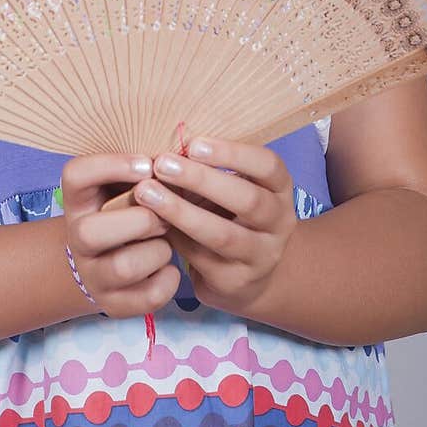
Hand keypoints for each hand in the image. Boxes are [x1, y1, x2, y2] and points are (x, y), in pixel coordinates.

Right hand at [61, 153, 181, 318]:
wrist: (108, 260)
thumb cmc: (128, 211)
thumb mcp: (125, 186)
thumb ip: (144, 172)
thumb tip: (180, 160)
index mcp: (78, 200)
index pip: (75, 175)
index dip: (111, 167)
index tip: (147, 166)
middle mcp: (77, 239)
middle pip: (89, 233)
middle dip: (141, 220)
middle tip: (164, 215)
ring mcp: (93, 276)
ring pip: (123, 267)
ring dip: (158, 251)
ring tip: (167, 242)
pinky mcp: (114, 305)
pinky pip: (147, 297)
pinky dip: (168, 280)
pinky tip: (170, 266)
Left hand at [131, 137, 296, 318]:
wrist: (251, 275)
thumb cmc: (232, 214)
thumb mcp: (236, 188)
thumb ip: (212, 168)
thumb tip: (169, 145)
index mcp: (280, 190)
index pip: (268, 166)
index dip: (233, 153)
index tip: (193, 144)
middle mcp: (278, 223)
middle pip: (248, 200)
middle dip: (202, 180)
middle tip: (162, 164)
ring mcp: (260, 256)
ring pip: (223, 235)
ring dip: (181, 212)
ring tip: (146, 193)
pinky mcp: (235, 281)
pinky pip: (201, 258)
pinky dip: (174, 237)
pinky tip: (150, 223)